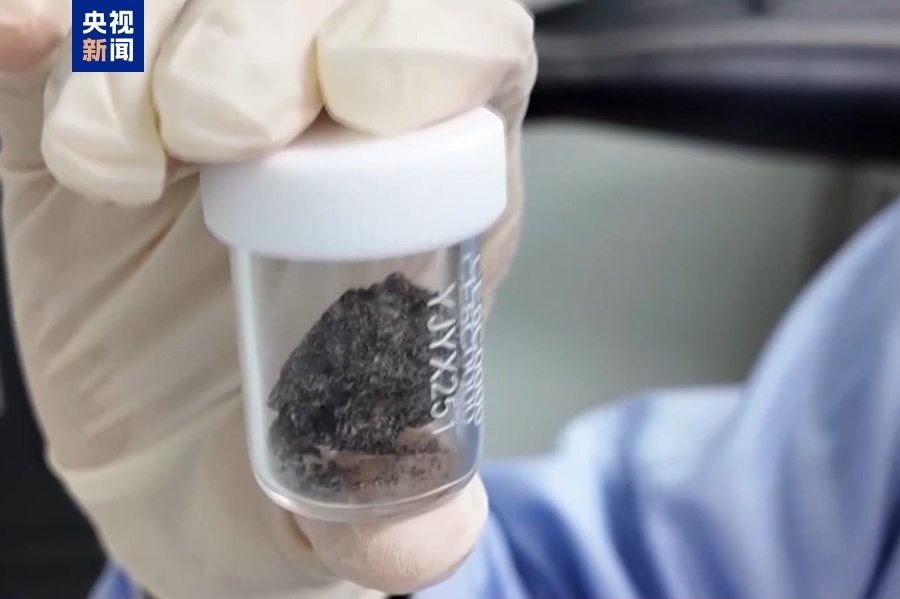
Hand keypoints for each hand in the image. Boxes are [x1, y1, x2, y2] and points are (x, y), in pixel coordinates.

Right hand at [0, 0, 535, 597]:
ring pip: (181, 0)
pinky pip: (54, 47)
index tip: (361, 98)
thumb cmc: (286, 458)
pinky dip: (35, 36)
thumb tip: (428, 538)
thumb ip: (392, 518)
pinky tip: (18, 45)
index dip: (426, 43)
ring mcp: (194, 106)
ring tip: (115, 165)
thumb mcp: (343, 500)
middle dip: (264, 37)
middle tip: (218, 131)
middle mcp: (316, 118)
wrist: (175, 462)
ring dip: (143, 44)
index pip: (463, 48)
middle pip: (317, 2)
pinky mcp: (73, 121)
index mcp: (419, 185)